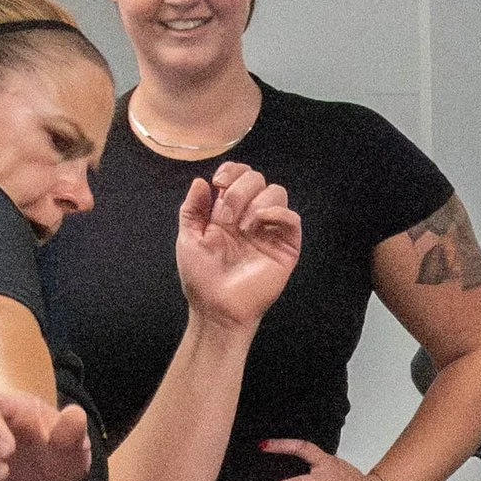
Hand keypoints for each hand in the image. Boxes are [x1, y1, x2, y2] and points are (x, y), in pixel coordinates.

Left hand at [177, 161, 301, 332]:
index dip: (231, 171)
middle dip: (238, 191)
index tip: (218, 183)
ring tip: (242, 228)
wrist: (217, 308)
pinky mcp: (286, 247)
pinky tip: (258, 225)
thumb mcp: (188, 238)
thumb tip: (200, 181)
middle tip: (226, 218)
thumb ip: (192, 208)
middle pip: (257, 179)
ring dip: (256, 202)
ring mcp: (270, 231)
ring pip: (277, 192)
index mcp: (228, 212)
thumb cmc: (202, 279)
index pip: (239, 176)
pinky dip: (277, 212)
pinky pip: (292, 218)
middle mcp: (251, 217)